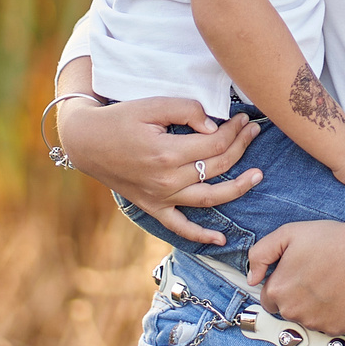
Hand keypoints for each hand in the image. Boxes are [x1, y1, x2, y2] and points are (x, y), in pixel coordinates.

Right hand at [56, 96, 261, 246]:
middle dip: (240, 147)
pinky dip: (201, 236)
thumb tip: (214, 126)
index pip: (215, 144)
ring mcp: (161, 197)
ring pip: (209, 199)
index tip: (244, 119)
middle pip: (216, 167)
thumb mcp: (151, 105)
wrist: (86, 142)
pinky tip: (221, 240)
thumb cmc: (119, 120)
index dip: (234, 130)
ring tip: (258, 176)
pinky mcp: (153, 207)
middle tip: (253, 131)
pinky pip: (180, 227)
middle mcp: (167, 180)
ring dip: (237, 188)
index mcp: (167, 153)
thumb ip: (186, 110)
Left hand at [248, 212, 344, 334]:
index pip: (268, 298)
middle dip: (296, 296)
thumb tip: (251, 278)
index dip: (282, 284)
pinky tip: (340, 294)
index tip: (296, 273)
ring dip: (313, 306)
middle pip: (286, 310)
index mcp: (278, 290)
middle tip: (315, 275)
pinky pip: (327, 325)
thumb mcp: (289, 233)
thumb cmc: (332, 240)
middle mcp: (293, 311)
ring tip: (330, 282)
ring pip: (306, 319)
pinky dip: (332, 314)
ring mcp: (315, 323)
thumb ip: (260, 254)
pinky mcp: (336, 329)